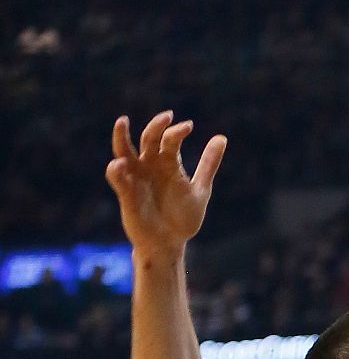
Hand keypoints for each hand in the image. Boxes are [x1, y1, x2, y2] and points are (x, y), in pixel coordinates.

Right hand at [104, 111, 227, 256]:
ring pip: (124, 152)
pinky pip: (118, 180)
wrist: (170, 243)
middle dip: (156, 126)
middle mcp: (149, 167)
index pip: (169, 140)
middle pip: (148, 139)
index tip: (188, 126)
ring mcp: (136, 179)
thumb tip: (222, 137)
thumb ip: (208, 164)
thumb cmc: (183, 216)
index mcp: (167, 164)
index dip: (177, 131)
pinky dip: (117, 171)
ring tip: (122, 122)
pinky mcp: (127, 196)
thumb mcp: (200, 188)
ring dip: (121, 137)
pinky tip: (119, 164)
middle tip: (167, 116)